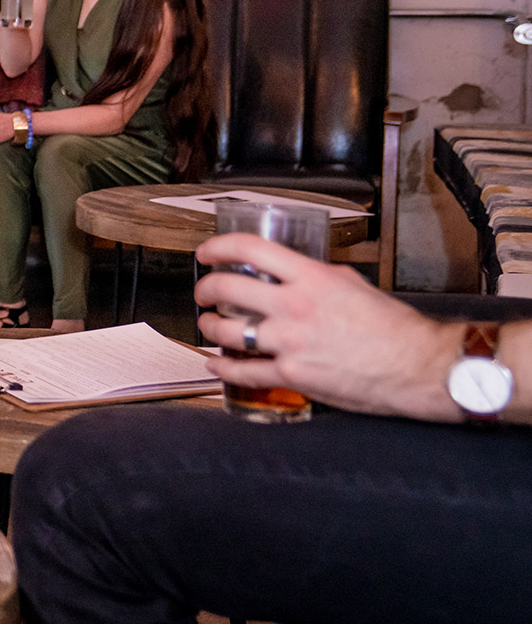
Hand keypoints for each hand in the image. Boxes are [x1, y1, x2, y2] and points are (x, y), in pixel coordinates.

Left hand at [192, 233, 461, 420]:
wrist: (420, 366)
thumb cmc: (395, 328)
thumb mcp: (355, 286)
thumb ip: (320, 278)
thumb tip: (297, 274)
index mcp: (312, 279)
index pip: (250, 250)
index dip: (218, 247)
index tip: (207, 253)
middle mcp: (295, 307)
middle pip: (226, 289)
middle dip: (205, 289)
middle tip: (203, 293)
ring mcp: (290, 343)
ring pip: (226, 331)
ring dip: (209, 328)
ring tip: (208, 326)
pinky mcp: (293, 376)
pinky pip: (243, 372)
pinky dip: (222, 368)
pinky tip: (215, 364)